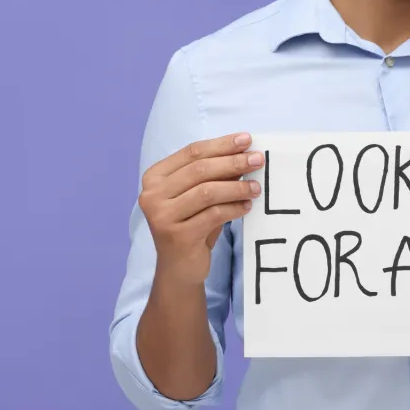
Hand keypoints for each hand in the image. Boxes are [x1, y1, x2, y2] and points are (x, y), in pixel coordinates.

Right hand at [139, 132, 263, 284]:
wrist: (179, 268)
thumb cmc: (191, 225)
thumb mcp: (198, 196)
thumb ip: (213, 175)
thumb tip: (244, 153)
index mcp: (154, 177)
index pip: (191, 152)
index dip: (221, 144)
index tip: (247, 140)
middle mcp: (152, 195)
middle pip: (199, 170)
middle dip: (232, 162)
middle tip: (258, 159)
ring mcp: (162, 216)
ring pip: (207, 192)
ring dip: (236, 187)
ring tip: (256, 187)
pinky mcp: (177, 236)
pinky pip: (214, 215)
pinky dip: (234, 208)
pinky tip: (247, 207)